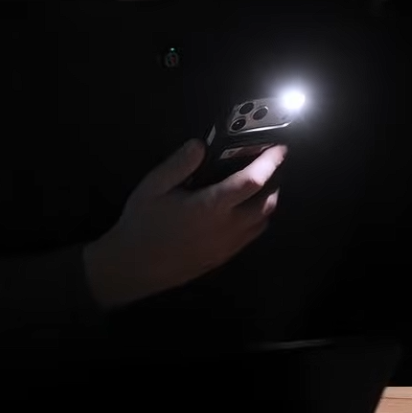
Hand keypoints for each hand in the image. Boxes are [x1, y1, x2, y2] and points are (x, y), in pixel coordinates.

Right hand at [83, 140, 284, 309]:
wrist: (133, 268)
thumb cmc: (142, 225)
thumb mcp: (153, 187)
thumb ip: (180, 163)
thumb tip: (201, 145)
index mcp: (210, 207)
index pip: (251, 181)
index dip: (269, 162)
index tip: (278, 149)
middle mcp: (226, 228)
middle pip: (267, 203)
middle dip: (274, 181)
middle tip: (269, 164)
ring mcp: (228, 246)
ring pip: (263, 222)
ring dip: (267, 201)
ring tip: (258, 185)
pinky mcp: (224, 257)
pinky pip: (251, 236)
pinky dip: (257, 219)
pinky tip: (243, 210)